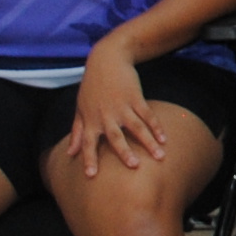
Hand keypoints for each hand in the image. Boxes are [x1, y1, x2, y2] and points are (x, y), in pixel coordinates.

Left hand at [57, 42, 169, 178]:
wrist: (106, 60)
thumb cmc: (91, 87)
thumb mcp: (80, 108)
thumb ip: (77, 131)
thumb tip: (70, 153)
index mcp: (90, 120)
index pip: (88, 143)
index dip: (89, 159)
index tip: (91, 176)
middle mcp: (105, 115)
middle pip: (115, 136)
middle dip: (124, 152)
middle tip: (134, 166)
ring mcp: (122, 106)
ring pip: (136, 127)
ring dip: (148, 142)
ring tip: (159, 156)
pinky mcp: (136, 97)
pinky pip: (148, 115)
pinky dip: (157, 127)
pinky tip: (165, 139)